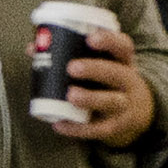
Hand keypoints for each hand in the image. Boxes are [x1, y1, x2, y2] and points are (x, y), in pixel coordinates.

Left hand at [56, 25, 154, 143]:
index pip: (123, 48)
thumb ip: (68, 55)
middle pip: (117, 74)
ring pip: (111, 102)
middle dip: (95, 70)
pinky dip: (78, 128)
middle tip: (72, 67)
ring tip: (71, 95)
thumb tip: (33, 48)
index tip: (91, 38)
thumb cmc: (106, 82)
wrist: (134, 113)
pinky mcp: (115, 126)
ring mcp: (124, 105)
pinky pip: (98, 129)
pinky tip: (60, 125)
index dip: (110, 41)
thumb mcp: (98, 65)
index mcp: (122, 62)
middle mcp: (127, 82)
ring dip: (90, 98)